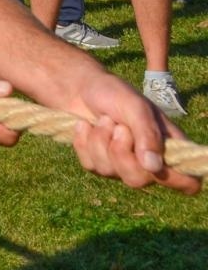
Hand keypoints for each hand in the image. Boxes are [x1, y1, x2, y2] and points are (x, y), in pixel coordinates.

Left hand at [67, 73, 200, 193]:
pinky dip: (84, 142)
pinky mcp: (98, 163)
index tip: (154, 165)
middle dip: (121, 152)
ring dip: (100, 141)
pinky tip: (86, 126)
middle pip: (138, 179)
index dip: (179, 181)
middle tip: (118, 127)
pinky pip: (90, 165)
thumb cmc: (114, 93)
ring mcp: (122, 164)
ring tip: (104, 120)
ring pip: (109, 172)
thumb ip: (147, 134)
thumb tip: (154, 167)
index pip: (187, 181)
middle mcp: (148, 161)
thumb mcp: (135, 107)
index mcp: (169, 147)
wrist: (81, 88)